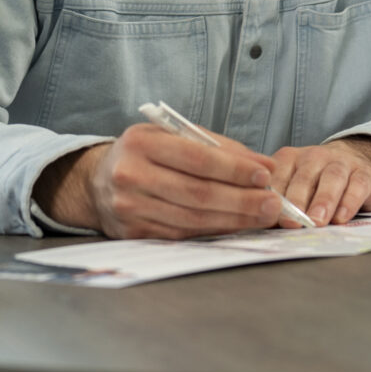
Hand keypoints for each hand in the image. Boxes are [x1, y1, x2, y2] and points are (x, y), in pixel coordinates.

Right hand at [34, 123, 280, 238]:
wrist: (97, 181)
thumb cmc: (146, 153)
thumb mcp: (172, 136)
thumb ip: (218, 147)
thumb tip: (264, 167)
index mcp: (141, 142)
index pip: (197, 158)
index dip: (234, 169)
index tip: (265, 175)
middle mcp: (130, 175)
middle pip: (197, 193)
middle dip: (242, 200)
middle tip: (273, 204)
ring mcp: (129, 208)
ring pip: (192, 219)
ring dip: (234, 220)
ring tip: (262, 217)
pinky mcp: (133, 234)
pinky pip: (182, 235)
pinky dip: (214, 232)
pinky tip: (235, 227)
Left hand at [269, 137, 370, 226]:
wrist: (357, 160)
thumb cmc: (318, 181)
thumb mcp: (296, 186)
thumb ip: (281, 201)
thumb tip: (262, 224)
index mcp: (291, 159)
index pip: (278, 176)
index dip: (273, 197)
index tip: (267, 216)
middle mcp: (315, 157)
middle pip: (304, 177)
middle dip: (297, 201)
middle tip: (292, 223)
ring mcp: (341, 163)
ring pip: (331, 178)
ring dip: (323, 200)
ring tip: (317, 221)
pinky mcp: (364, 174)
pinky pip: (357, 185)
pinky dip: (349, 202)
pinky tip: (341, 218)